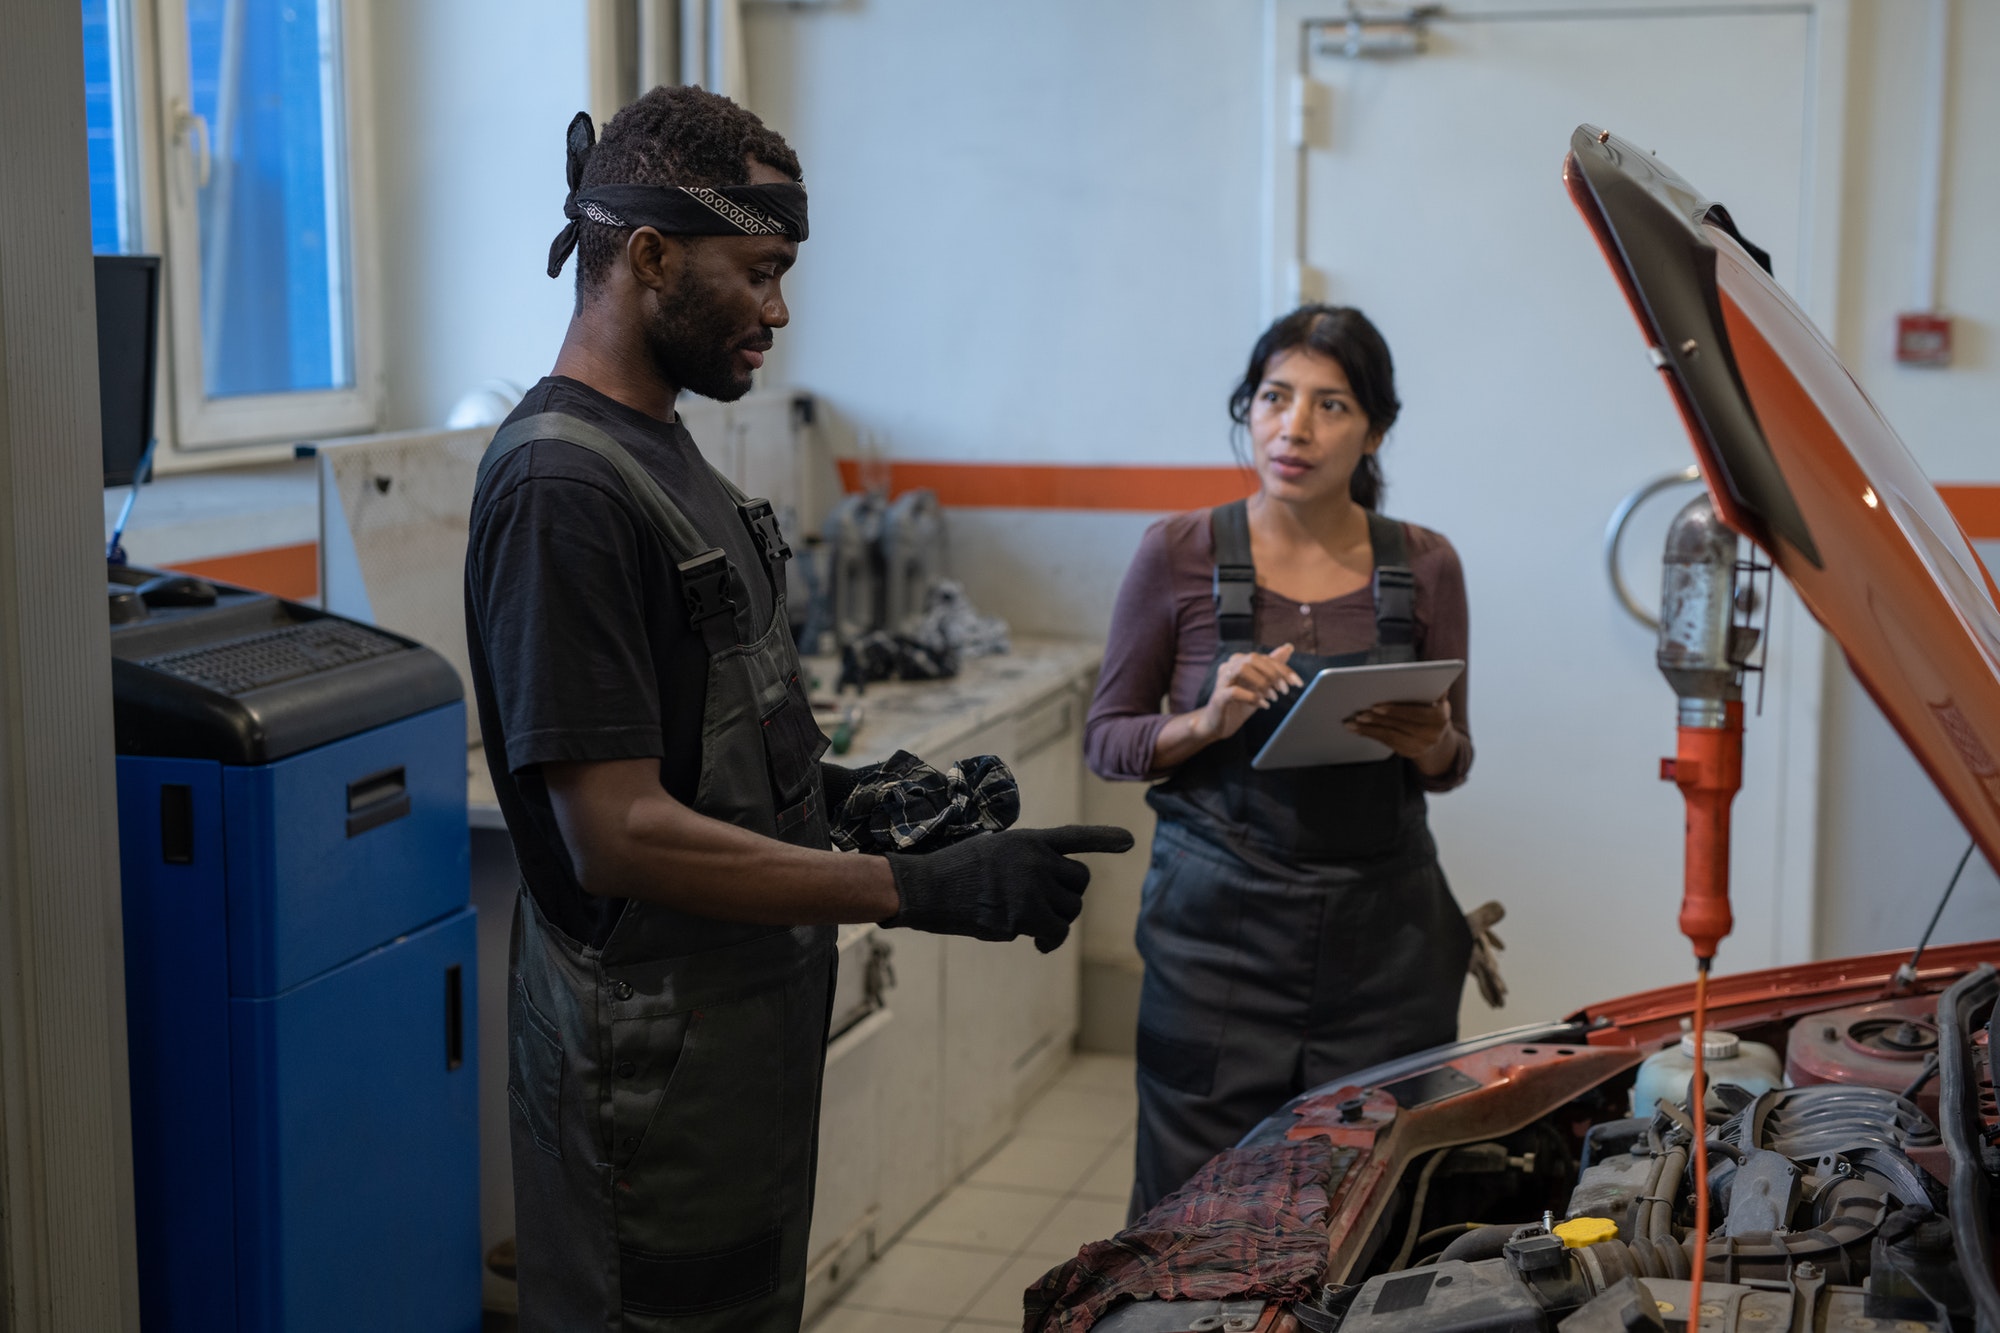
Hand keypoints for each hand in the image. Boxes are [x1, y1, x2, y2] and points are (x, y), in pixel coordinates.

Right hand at [885, 825, 1135, 951]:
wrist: (925, 887)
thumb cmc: (950, 873)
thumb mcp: (992, 852)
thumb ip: (1022, 864)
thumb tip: (1043, 896)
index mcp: (1029, 840)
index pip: (1075, 837)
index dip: (1104, 839)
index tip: (1129, 842)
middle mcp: (1037, 859)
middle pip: (1079, 881)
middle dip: (1068, 897)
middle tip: (1048, 910)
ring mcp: (1033, 885)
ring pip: (1071, 909)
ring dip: (1059, 920)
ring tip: (1037, 927)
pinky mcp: (1026, 914)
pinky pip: (1057, 932)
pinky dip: (1050, 940)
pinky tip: (1037, 944)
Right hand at [1197, 644, 1305, 743]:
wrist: (1217, 723)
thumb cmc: (1240, 702)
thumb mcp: (1261, 685)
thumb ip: (1272, 667)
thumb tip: (1288, 647)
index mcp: (1240, 661)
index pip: (1265, 658)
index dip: (1284, 669)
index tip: (1298, 683)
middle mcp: (1230, 666)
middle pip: (1253, 659)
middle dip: (1273, 673)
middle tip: (1285, 690)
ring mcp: (1222, 681)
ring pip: (1241, 669)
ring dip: (1261, 682)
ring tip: (1273, 697)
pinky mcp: (1218, 697)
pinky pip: (1234, 691)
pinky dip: (1252, 697)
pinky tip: (1263, 705)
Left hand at [1346, 696, 1453, 765]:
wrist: (1439, 735)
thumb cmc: (1432, 708)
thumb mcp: (1437, 697)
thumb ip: (1433, 687)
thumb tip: (1430, 673)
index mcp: (1440, 716)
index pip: (1415, 713)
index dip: (1395, 710)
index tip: (1376, 706)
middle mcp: (1433, 734)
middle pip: (1400, 725)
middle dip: (1378, 719)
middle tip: (1359, 713)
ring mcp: (1421, 746)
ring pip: (1391, 735)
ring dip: (1370, 728)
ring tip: (1353, 721)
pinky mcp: (1409, 753)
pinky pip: (1387, 743)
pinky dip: (1371, 734)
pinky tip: (1358, 729)